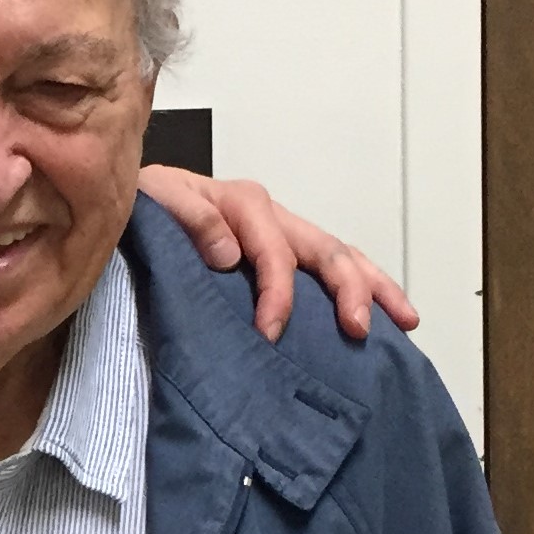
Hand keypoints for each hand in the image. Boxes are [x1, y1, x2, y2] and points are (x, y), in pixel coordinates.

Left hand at [136, 164, 420, 343]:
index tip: (270, 333)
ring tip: (404, 320)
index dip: (277, 293)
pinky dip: (359, 287)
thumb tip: (230, 254)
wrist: (129, 202)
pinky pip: (326, 267)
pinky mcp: (279, 251)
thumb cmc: (141, 207)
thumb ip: (189, 218)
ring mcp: (280, 233)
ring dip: (373, 287)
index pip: (275, 252)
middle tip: (357, 330)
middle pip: (325, 249)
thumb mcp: (154, 200)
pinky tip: (381, 314)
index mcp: (242, 204)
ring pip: (340, 256)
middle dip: (350, 289)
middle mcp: (269, 216)